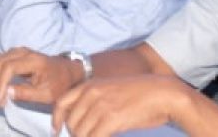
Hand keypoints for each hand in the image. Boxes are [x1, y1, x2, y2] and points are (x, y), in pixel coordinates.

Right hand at [0, 48, 77, 108]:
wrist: (68, 71)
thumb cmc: (59, 84)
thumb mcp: (48, 94)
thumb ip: (27, 93)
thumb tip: (7, 92)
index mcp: (33, 60)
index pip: (9, 67)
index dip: (0, 83)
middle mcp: (22, 52)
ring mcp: (17, 51)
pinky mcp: (14, 54)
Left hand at [53, 75, 193, 136]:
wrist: (162, 93)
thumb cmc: (140, 94)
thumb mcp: (111, 89)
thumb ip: (94, 100)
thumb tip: (82, 121)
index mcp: (89, 85)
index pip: (62, 103)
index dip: (56, 120)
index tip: (56, 130)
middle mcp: (91, 93)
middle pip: (71, 122)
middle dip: (76, 136)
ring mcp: (101, 106)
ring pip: (81, 133)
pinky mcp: (112, 119)